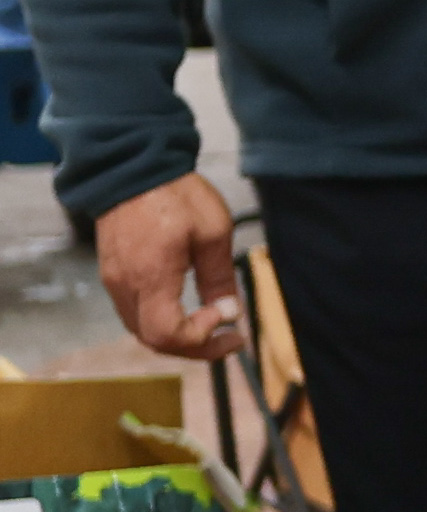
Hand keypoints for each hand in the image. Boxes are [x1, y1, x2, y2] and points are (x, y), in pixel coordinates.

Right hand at [91, 176, 244, 363]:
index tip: (228, 321)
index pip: (166, 334)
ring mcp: (114, 280)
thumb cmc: (175, 194)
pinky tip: (187, 309)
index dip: (200, 339)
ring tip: (212, 325)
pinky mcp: (112, 272)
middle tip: (229, 338)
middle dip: (195, 347)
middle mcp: (125, 285)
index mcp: (151, 277)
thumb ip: (219, 277)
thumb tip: (229, 311)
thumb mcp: (213, 232)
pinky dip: (161, 320)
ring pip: (141, 329)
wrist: (131, 165)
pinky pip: (134, 311)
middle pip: (153, 340)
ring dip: (178, 336)